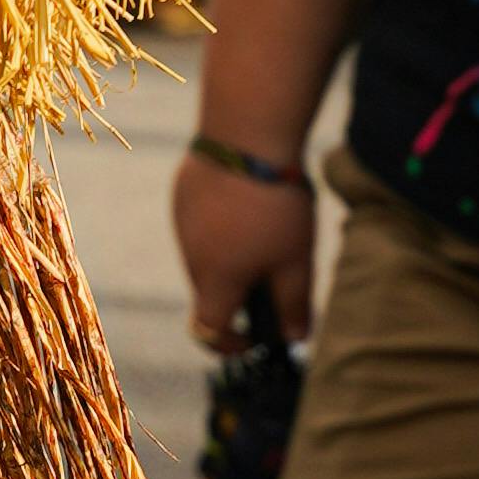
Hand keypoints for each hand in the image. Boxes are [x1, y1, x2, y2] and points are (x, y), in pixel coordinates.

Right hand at [174, 146, 316, 344]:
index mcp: (216, 280)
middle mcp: (190, 256)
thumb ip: (295, 306)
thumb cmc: (276, 205)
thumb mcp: (296, 261)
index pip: (208, 332)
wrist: (247, 134)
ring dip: (228, 260)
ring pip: (204, 257)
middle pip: (209, 292)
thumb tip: (296, 339)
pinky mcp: (182, 195)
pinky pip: (198, 226)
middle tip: (275, 275)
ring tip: (265, 231)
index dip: (229, 345)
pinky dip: (219, 229)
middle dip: (238, 295)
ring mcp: (181, 223)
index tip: (254, 338)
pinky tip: (247, 203)